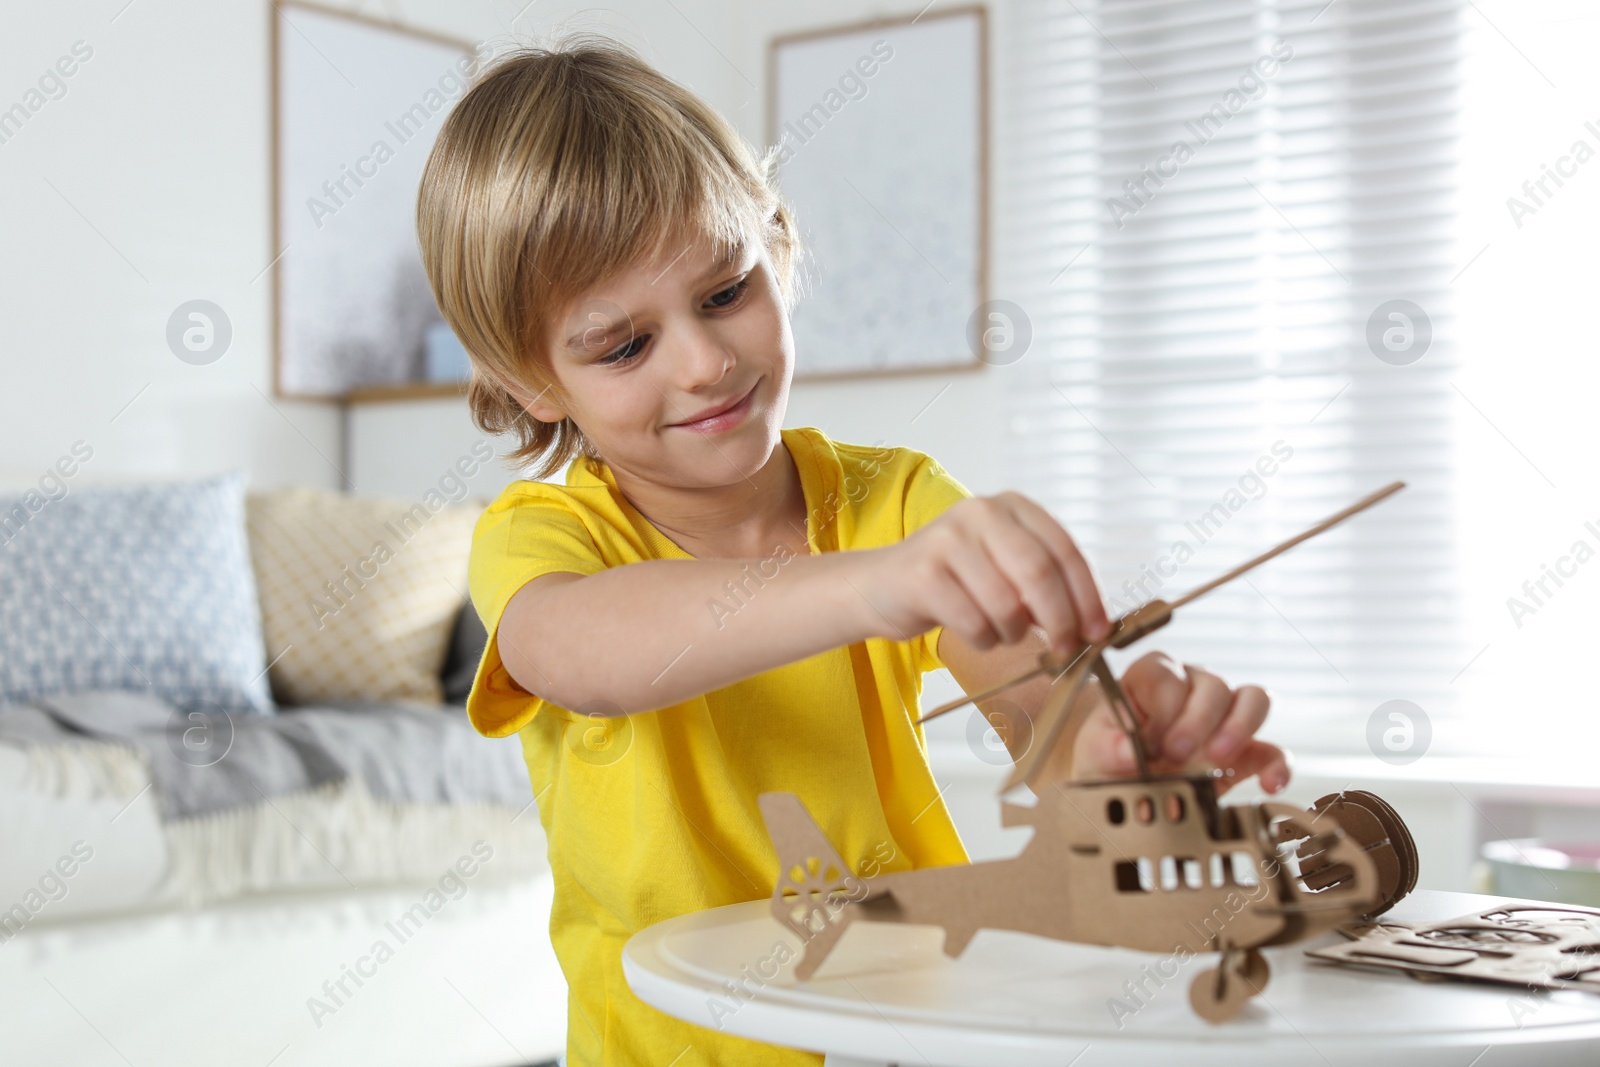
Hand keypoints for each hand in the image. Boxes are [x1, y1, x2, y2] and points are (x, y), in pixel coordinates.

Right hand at [859, 493, 1109, 655]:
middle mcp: (980, 511)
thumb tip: (1094, 625)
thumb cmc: (956, 584)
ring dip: (1014, 634)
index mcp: (1012, 506)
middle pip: (1040, 573)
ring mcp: (948, 538)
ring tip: (1003, 634)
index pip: (1065, 550)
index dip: (1088, 596)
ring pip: (1007, 605)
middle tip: (1066, 650)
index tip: (1099, 633)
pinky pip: (974, 622)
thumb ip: (1046, 584)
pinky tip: (975, 633)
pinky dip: (984, 640)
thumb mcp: (1005, 569)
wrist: (881, 587)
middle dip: (1061, 621)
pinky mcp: (924, 572)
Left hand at [1067, 652, 1290, 795]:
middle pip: (1213, 684)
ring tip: (1216, 759)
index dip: (1163, 707)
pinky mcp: (1246, 751)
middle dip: (1197, 721)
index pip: (1169, 674)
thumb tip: (1127, 750)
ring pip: (1254, 700)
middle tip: (1177, 754)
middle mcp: (1193, 686)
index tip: (1150, 740)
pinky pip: (1272, 748)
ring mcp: (1224, 716)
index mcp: (1152, 676)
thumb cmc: (1107, 754)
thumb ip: (1107, 747)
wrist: (1122, 784)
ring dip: (1239, 729)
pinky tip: (1269, 783)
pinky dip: (1277, 765)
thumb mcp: (1094, 750)